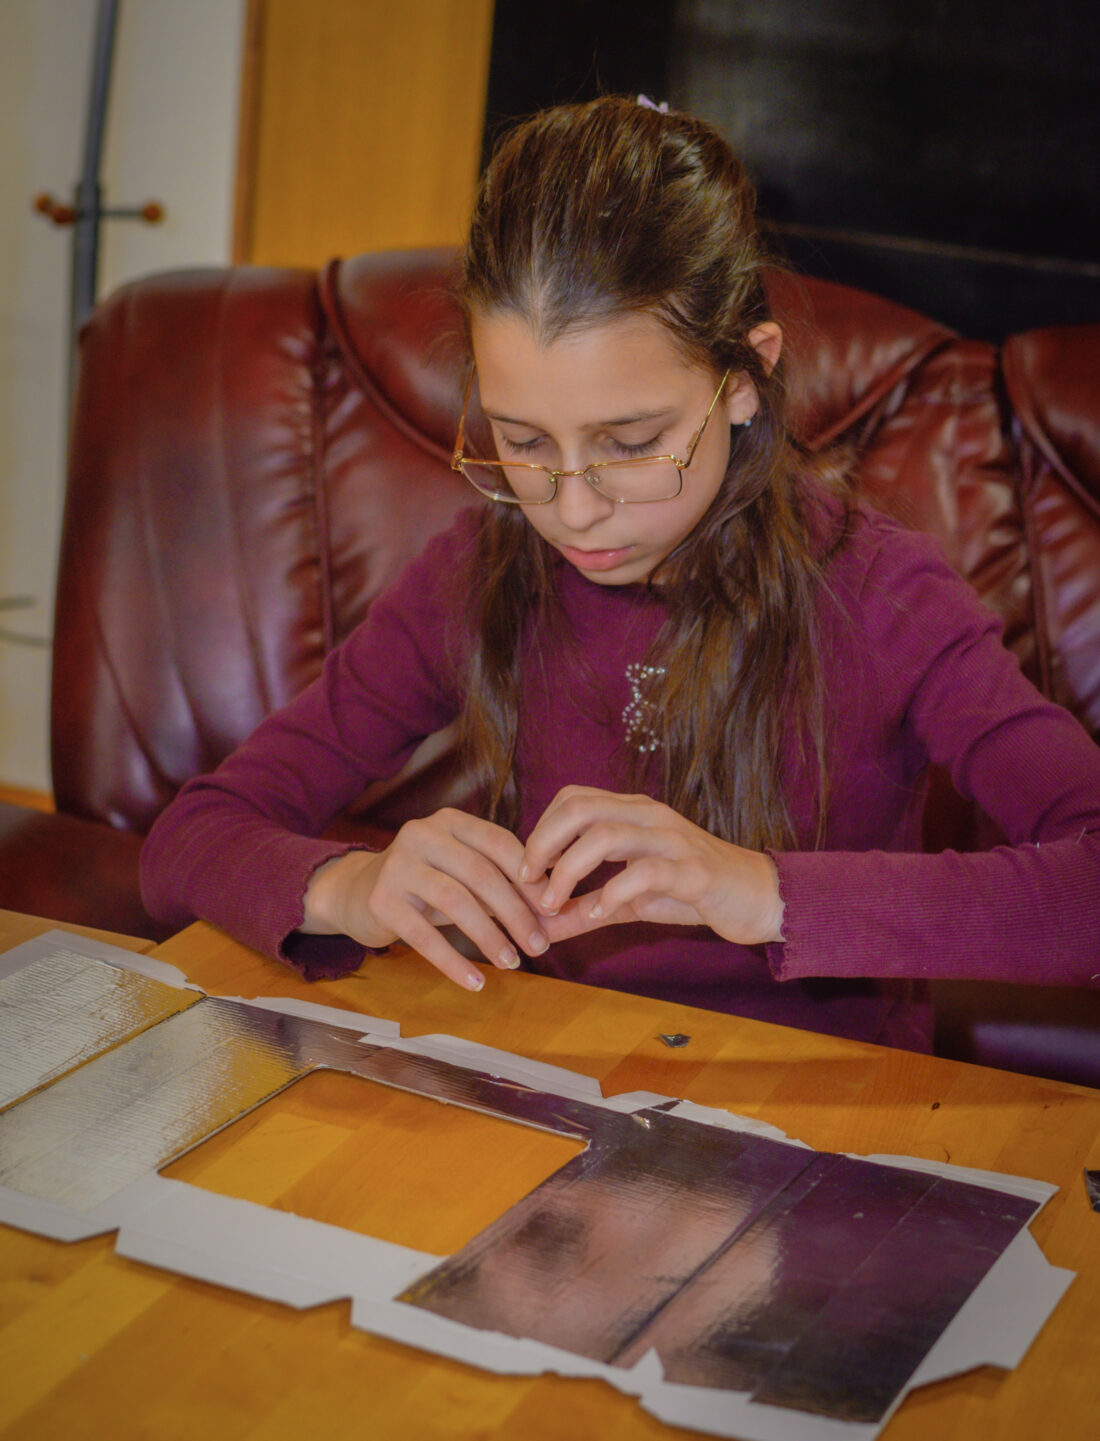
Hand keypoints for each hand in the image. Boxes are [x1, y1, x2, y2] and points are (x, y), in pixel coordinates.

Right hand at [302, 809, 550, 990]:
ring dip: (489, 937)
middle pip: (481, 874)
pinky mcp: (380, 900)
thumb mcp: (461, 874)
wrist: (356, 892)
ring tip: (512, 963)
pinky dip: (453, 961)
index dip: (531, 878)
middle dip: (516, 912)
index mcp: (451, 822)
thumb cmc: (425, 884)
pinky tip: (475, 982)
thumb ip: (502, 884)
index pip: (500, 844)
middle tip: (540, 945)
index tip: (554, 910)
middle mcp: (423, 834)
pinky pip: (423, 935)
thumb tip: (555, 912)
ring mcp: (398, 865)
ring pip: (455, 901)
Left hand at [520, 787, 784, 946]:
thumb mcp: (631, 901)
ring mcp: (672, 840)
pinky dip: (612, 893)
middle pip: (580, 808)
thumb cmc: (692, 892)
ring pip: (605, 835)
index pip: (572, 799)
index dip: (540, 830)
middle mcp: (650, 816)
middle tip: (529, 882)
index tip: (527, 870)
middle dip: (543, 844)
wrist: (760, 898)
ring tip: (554, 903)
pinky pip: (644, 872)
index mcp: (634, 813)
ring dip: (569, 870)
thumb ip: (585, 909)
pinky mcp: (694, 871)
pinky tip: (601, 914)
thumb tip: (539, 926)